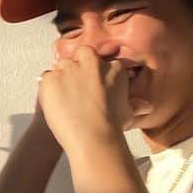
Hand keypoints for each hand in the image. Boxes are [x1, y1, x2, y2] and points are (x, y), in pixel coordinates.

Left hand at [36, 47, 152, 155]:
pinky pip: (46, 77)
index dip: (94, 73)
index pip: (99, 60)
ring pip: (62, 65)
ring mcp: (70, 69)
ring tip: (64, 98)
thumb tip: (146, 106)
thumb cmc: (112, 127)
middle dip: (78, 67)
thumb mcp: (127, 113)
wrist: (92, 137)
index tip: (91, 86)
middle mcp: (92, 63)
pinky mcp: (52, 78)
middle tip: (76, 89)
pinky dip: (48, 89)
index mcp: (113, 67)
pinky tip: (55, 103)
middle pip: (81, 55)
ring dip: (62, 77)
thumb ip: (135, 104)